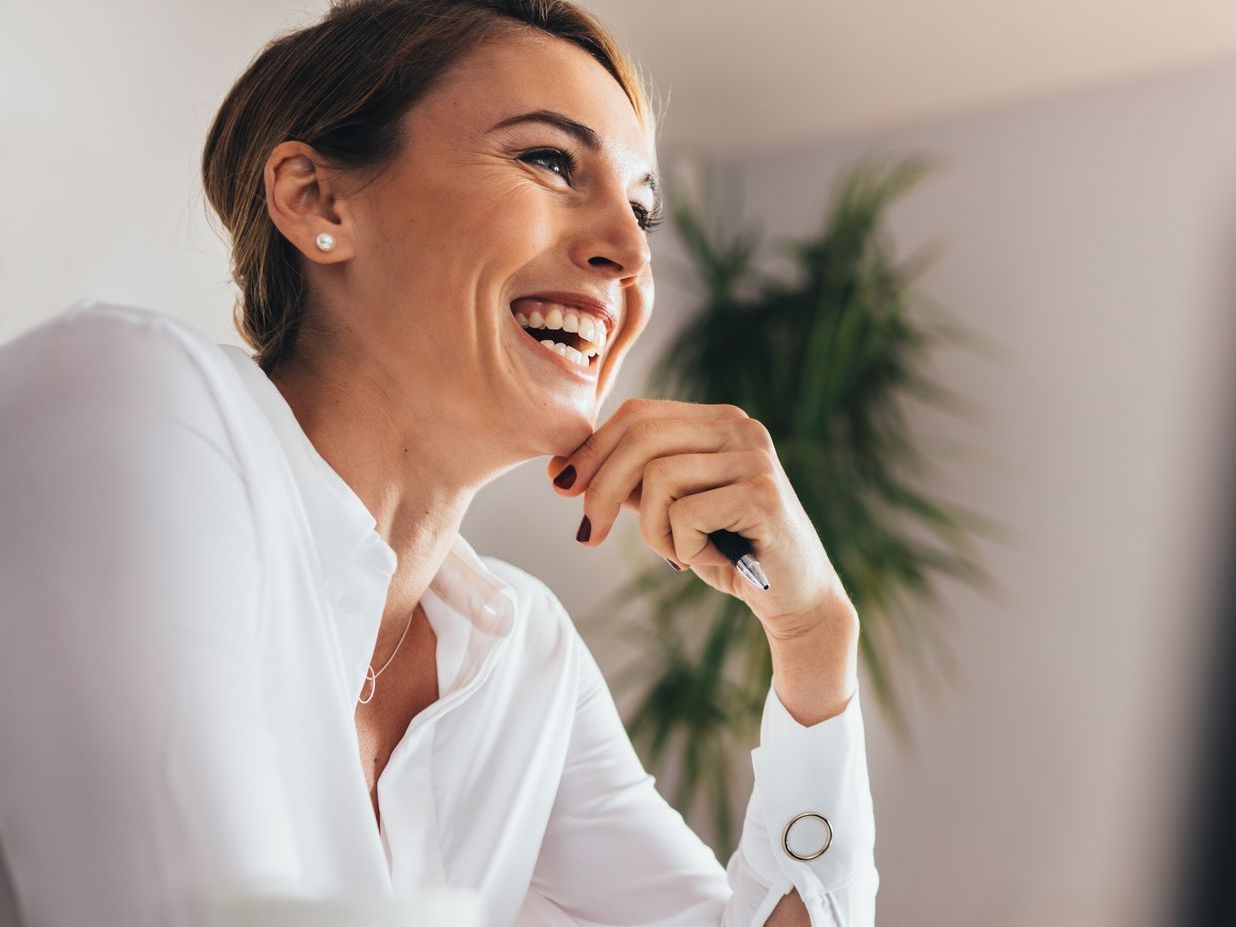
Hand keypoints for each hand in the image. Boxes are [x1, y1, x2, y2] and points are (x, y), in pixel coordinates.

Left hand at [547, 398, 852, 639]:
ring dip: (652, 529)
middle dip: (600, 488)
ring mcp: (755, 459)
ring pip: (658, 478)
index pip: (637, 414)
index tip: (563, 485)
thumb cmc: (728, 551)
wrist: (793, 598)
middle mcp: (740, 428)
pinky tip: (710, 558)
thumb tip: (563, 470)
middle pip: (640, 438)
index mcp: (718, 421)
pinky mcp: (762, 496)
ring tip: (679, 552)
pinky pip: (685, 514)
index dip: (592, 449)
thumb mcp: (670, 510)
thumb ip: (630, 483)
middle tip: (589, 534)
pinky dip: (682, 546)